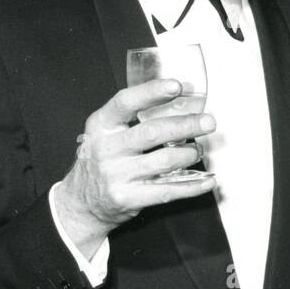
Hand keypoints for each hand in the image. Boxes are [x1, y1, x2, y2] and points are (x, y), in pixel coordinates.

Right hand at [55, 80, 217, 257]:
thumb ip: (131, 118)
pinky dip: (192, 186)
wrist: (82, 202)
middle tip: (207, 122)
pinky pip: (167, 190)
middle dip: (186, 125)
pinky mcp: (128, 198)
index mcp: (101, 126)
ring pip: (164, 161)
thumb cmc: (102, 160)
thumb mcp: (105, 133)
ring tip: (198, 150)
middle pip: (152, 132)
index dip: (151, 92)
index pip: (125, 102)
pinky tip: (207, 181)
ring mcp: (116, 175)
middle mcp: (106, 149)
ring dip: (189, 154)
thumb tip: (179, 102)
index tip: (176, 86)